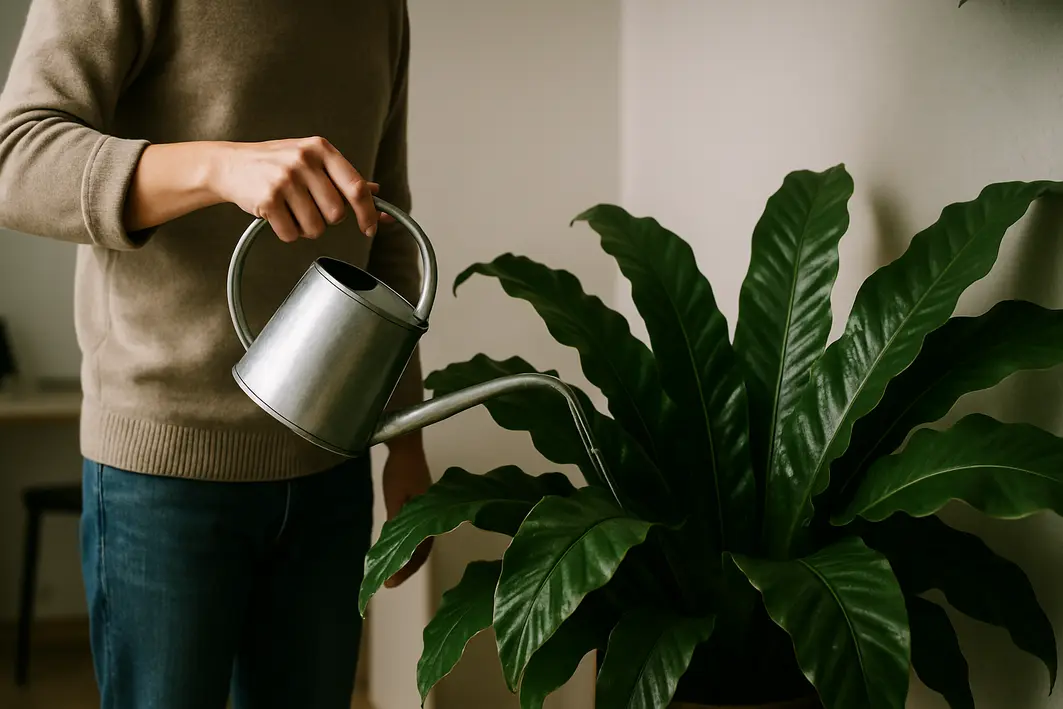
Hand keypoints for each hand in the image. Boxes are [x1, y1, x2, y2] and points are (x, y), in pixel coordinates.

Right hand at [208, 137, 390, 241]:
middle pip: (336, 214)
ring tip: (291, 210)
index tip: (370, 229)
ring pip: (315, 228)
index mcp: (321, 149)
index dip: (368, 213)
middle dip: (326, 220)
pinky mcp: (267, 200)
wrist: (230, 164)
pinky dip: (286, 232)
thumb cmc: (277, 163)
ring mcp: (285, 180)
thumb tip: (377, 193)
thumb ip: (343, 177)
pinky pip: (291, 235)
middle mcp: (304, 161)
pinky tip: (276, 215)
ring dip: (305, 228)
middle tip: (309, 207)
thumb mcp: (312, 160)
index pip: (356, 187)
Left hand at [382, 435, 433, 587]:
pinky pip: (419, 530)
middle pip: (423, 550)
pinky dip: (410, 543)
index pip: (420, 551)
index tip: (390, 584)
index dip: (406, 570)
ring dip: (409, 558)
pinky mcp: (423, 503)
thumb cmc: (400, 470)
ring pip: (422, 541)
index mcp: (429, 516)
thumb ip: (397, 522)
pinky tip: (399, 546)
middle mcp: (433, 515)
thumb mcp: (394, 497)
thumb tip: (395, 549)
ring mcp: (429, 509)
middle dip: (408, 568)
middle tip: (390, 583)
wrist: (407, 445)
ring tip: (394, 571)